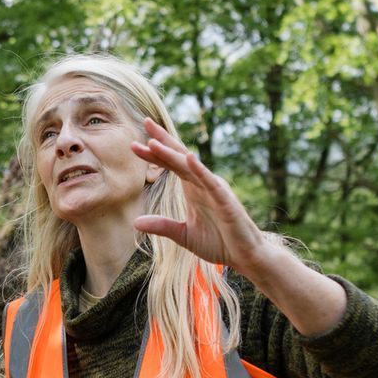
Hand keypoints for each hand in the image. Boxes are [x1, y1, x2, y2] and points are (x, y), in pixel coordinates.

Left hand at [130, 119, 275, 272]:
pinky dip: (200, 169)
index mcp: (192, 188)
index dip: (154, 153)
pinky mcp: (225, 199)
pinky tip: (188, 157)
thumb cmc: (218, 242)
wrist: (244, 255)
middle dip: (161, 141)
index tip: (134, 143)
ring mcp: (214, 189)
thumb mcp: (183, 235)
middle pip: (179, 157)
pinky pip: (211, 181)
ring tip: (153, 141)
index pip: (170, 165)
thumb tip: (135, 222)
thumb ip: (161, 226)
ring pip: (190, 166)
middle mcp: (202, 183)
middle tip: (145, 122)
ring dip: (172, 153)